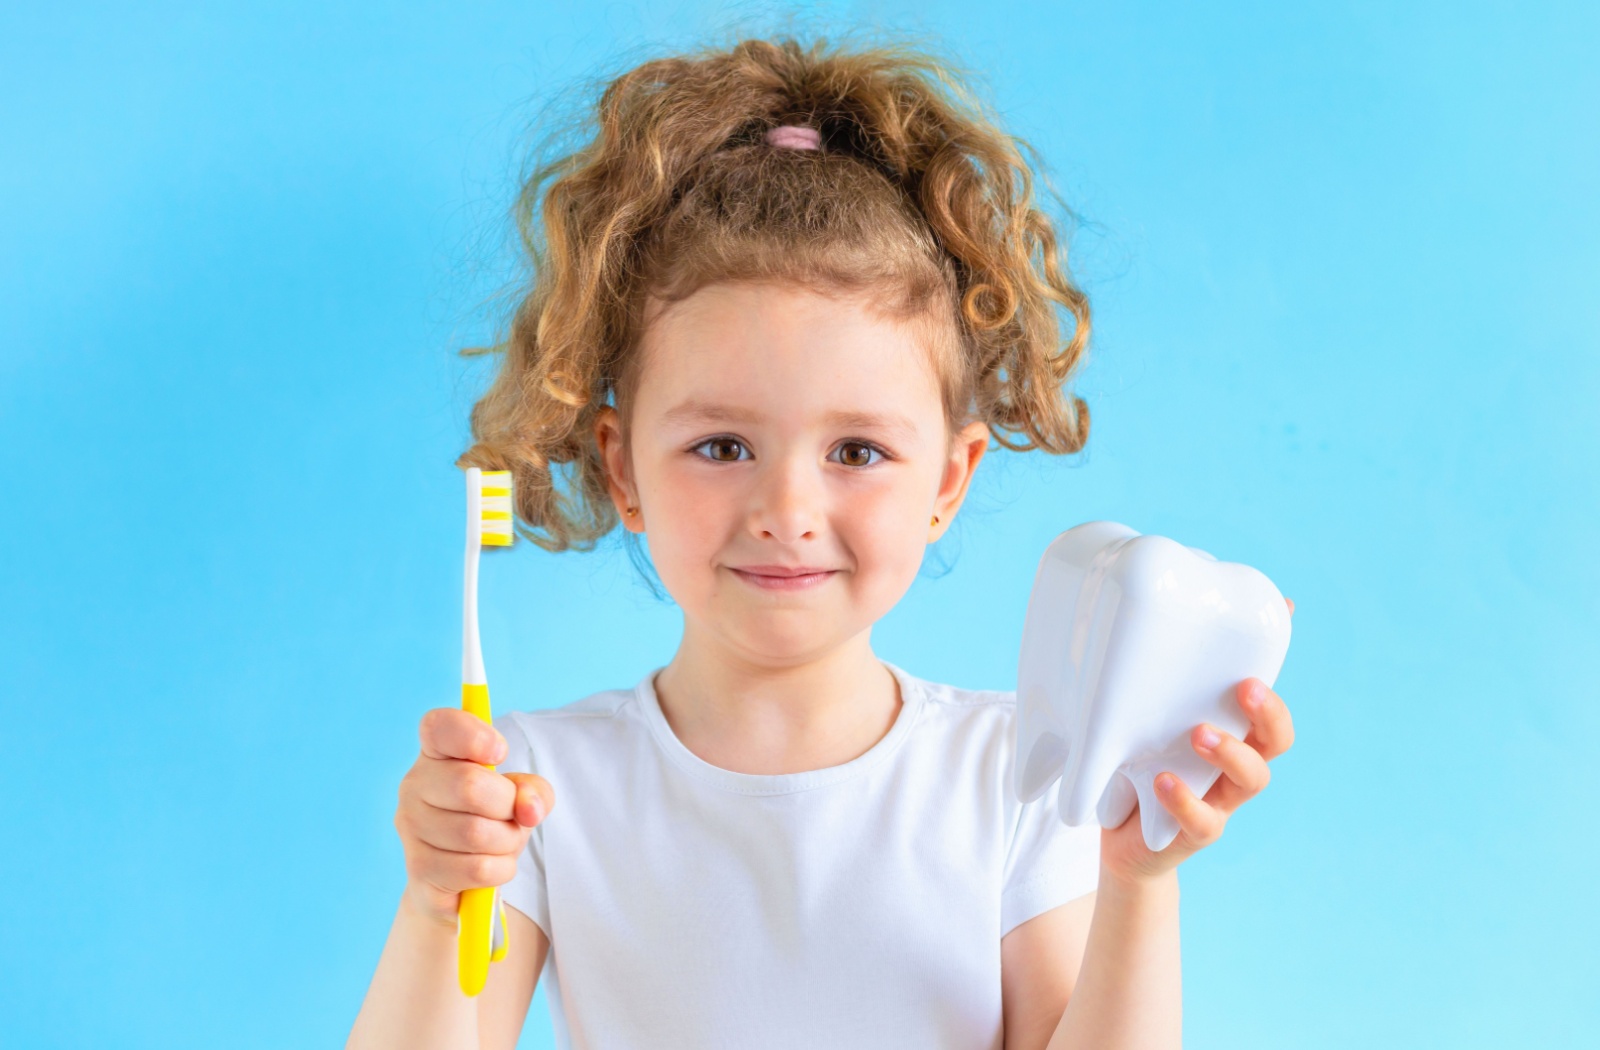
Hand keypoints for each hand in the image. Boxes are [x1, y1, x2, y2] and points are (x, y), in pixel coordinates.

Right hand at [393, 707, 555, 927]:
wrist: (459, 881)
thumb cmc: (489, 823)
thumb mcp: (520, 798)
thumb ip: (533, 791)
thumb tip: (529, 809)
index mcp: (436, 754)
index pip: (439, 727)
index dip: (473, 735)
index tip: (499, 752)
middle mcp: (414, 786)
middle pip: (469, 785)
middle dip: (507, 807)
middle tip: (511, 816)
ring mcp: (411, 828)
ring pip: (476, 833)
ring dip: (506, 842)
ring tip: (500, 843)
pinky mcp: (419, 868)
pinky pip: (477, 868)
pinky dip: (500, 869)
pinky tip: (491, 867)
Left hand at [1098, 597, 1296, 884]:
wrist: (1120, 841)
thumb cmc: (1135, 763)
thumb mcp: (1141, 718)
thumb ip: (1151, 682)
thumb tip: (1150, 614)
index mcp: (1229, 731)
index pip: (1267, 699)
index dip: (1277, 656)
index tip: (1277, 632)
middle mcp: (1233, 765)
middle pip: (1277, 739)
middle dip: (1271, 712)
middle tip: (1246, 688)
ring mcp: (1218, 800)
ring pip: (1253, 779)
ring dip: (1232, 753)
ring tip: (1199, 734)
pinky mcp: (1191, 834)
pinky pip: (1205, 823)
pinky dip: (1186, 802)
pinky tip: (1163, 781)